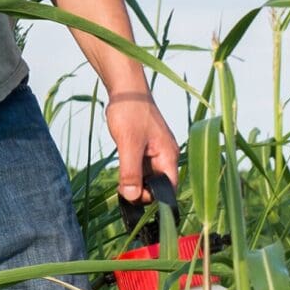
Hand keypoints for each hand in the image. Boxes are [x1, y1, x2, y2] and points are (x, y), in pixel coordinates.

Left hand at [106, 89, 179, 211]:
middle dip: (141, 191)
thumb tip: (132, 197)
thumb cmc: (130, 111)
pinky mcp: (144, 149)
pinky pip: (140, 168)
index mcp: (168, 155)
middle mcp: (165, 156)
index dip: (154, 198)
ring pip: (147, 178)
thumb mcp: (129, 144)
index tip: (134, 200)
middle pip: (157, 185)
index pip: (169, 188)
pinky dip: (131, 173)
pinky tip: (121, 172)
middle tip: (122, 190)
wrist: (125, 89)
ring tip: (120, 182)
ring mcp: (155, 152)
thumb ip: (131, 172)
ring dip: (134, 182)